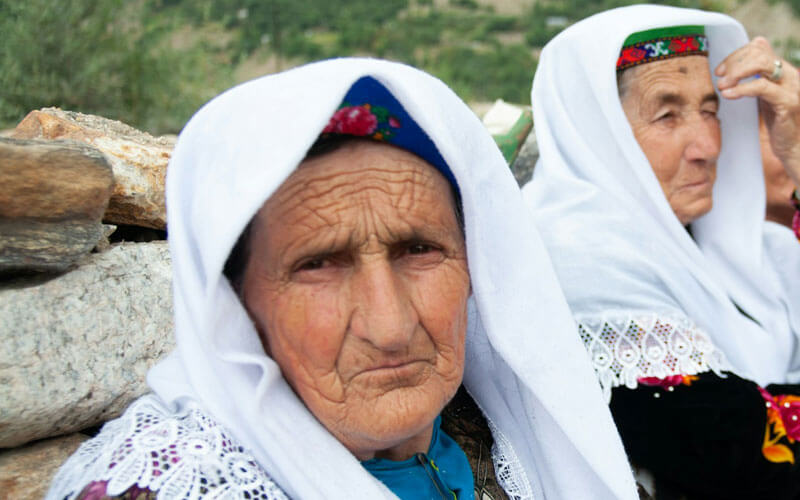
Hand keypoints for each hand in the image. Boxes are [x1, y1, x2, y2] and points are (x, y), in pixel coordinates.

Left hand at [715, 37, 799, 186]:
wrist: (792, 145)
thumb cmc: (776, 120)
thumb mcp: (765, 94)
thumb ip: (756, 76)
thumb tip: (747, 52)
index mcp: (782, 70)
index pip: (759, 47)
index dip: (736, 55)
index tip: (720, 70)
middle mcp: (789, 74)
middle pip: (760, 53)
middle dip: (734, 63)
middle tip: (719, 77)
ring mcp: (791, 87)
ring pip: (762, 65)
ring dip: (737, 73)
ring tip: (722, 85)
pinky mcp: (788, 102)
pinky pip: (762, 87)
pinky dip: (742, 88)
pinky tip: (728, 95)